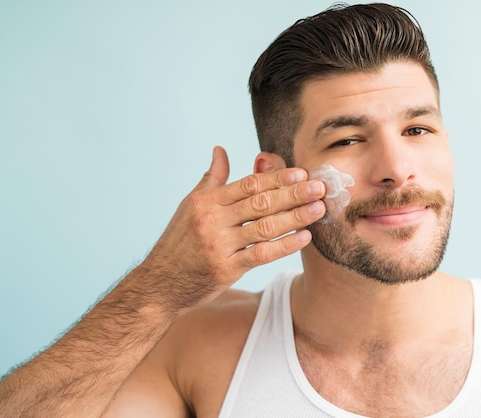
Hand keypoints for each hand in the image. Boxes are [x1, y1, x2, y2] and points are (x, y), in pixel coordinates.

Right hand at [138, 146, 325, 306]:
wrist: (160, 283)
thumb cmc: (179, 241)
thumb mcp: (190, 205)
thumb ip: (211, 178)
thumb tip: (220, 150)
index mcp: (206, 201)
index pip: (248, 184)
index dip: (277, 178)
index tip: (301, 174)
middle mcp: (212, 220)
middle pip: (260, 202)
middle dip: (293, 194)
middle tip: (320, 187)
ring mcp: (219, 245)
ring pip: (265, 227)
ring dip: (295, 217)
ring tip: (318, 209)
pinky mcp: (226, 268)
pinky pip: (261, 254)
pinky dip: (285, 245)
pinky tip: (304, 237)